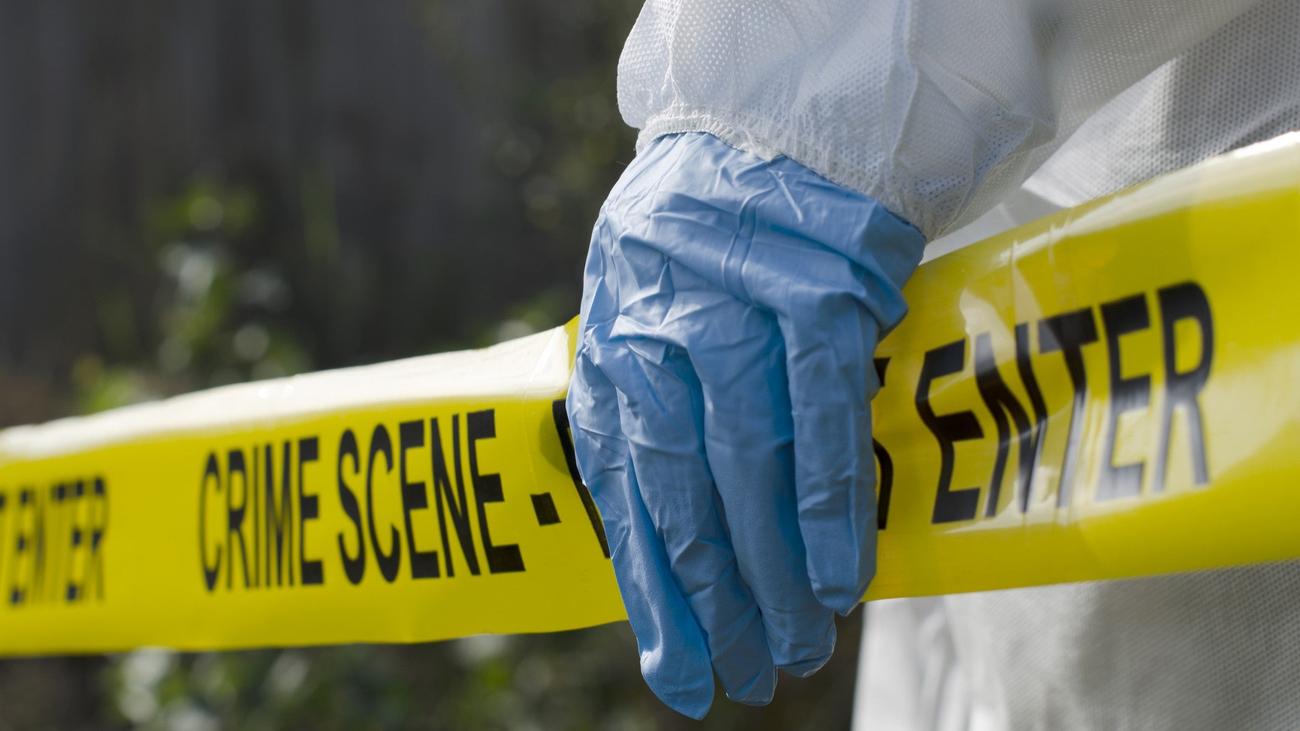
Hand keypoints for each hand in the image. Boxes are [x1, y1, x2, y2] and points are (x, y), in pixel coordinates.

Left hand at [566, 132, 923, 716]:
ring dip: (771, 568)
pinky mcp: (811, 290)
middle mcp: (656, 334)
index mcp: (612, 350)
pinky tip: (835, 572)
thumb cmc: (702, 243)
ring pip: (742, 464)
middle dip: (717, 601)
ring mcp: (731, 311)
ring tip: (800, 642)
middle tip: (753, 675)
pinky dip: (825, 500)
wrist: (767, 129)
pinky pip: (817, 413)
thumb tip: (653, 546)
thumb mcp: (639, 316)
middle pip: (681, 494)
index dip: (654, 596)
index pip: (625, 498)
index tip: (683, 676)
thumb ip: (641, 417)